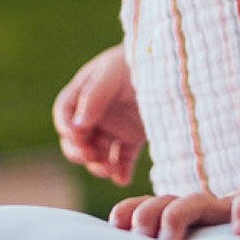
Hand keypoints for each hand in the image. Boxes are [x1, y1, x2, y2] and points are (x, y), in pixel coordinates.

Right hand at [52, 44, 147, 184]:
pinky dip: (120, 172)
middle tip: (91, 157)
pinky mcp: (133, 138)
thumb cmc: (139, 60)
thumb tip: (75, 126)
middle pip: (77, 139)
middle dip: (79, 152)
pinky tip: (123, 179)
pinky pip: (122, 160)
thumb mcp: (113, 71)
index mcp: (85, 91)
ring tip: (110, 170)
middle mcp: (97, 112)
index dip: (65, 127)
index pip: (65, 112)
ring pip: (97, 154)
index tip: (76, 136)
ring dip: (99, 166)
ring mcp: (115, 126)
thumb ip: (93, 95)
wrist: (174, 65)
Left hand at [109, 173, 239, 239]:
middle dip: (148, 214)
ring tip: (169, 234)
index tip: (116, 225)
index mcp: (187, 220)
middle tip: (141, 236)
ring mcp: (229, 209)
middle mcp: (203, 211)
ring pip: (198, 202)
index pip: (152, 210)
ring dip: (179, 214)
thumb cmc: (238, 236)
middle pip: (167, 204)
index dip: (132, 212)